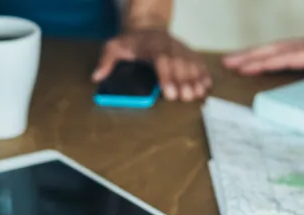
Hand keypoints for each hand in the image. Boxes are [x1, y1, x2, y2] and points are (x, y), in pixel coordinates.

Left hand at [92, 28, 210, 101]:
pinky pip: (198, 62)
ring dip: (195, 79)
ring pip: (191, 63)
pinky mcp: (188, 53)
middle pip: (180, 64)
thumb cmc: (130, 42)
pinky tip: (206, 87)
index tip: (169, 93)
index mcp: (153, 46)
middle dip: (183, 81)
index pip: (162, 60)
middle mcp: (170, 47)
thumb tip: (97, 77)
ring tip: (197, 95)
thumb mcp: (114, 46)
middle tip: (184, 98)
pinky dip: (203, 74)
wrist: (148, 28)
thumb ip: (106, 61)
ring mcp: (181, 49)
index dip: (167, 76)